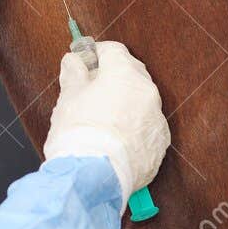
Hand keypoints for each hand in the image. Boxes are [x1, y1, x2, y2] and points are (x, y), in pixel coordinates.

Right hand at [44, 42, 169, 202]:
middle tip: (91, 89)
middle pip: (132, 73)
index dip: (96, 53)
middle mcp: (147, 92)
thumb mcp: (68, 99)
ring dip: (125, 103)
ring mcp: (156, 119)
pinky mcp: (160, 144)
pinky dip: (134, 127)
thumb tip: (74, 62)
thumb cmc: (78, 135)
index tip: (85, 62)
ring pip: (141, 102)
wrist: (93, 177)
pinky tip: (116, 139)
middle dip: (113, 77)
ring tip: (103, 119)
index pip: (114, 51)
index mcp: (124, 75)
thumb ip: (73, 74)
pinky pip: (147, 127)